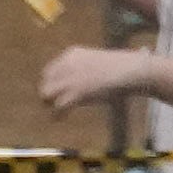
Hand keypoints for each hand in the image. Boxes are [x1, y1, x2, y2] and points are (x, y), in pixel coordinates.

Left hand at [39, 42, 153, 112]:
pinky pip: (58, 106)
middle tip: (53, 103)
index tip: (57, 91)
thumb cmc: (119, 67)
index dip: (53, 82)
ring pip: (47, 93)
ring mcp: (70, 78)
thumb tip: (83, 82)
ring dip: (50, 103)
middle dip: (48, 92)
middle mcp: (66, 64)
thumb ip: (85, 69)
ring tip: (56, 112)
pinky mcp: (75, 92)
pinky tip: (60, 119)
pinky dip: (57, 114)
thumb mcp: (96, 62)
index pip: (51, 69)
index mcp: (71, 54)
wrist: (127, 70)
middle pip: (46, 81)